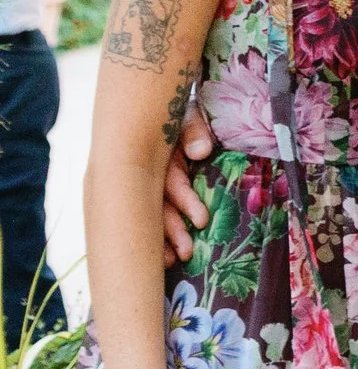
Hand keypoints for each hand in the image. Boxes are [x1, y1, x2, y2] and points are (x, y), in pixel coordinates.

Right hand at [160, 106, 212, 266]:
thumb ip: (194, 130)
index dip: (185, 201)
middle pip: (156, 204)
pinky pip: (148, 213)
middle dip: (170, 230)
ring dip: (160, 237)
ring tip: (171, 261)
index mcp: (154, 153)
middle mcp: (145, 171)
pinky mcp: (148, 188)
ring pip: (150, 212)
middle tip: (184, 253)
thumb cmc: (177, 112)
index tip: (202, 221)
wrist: (161, 107)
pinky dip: (153, 232)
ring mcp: (144, 181)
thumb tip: (201, 151)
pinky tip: (159, 255)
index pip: (169, 181)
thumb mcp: (186, 113)